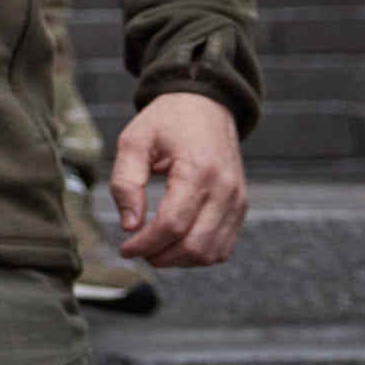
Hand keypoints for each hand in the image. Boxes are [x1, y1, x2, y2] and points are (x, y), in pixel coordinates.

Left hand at [109, 92, 248, 267]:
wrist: (205, 105)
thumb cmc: (167, 121)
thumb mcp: (133, 141)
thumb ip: (125, 182)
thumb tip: (129, 226)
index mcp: (198, 171)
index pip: (172, 225)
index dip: (145, 243)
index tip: (125, 247)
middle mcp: (225, 190)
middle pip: (194, 246)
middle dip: (160, 256)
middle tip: (136, 249)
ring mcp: (237, 200)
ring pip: (211, 253)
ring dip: (179, 259)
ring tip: (153, 248)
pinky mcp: (240, 206)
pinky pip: (223, 246)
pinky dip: (198, 253)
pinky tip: (174, 243)